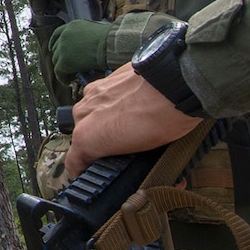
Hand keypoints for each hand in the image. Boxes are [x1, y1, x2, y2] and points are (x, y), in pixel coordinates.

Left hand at [48, 19, 112, 78]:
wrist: (111, 46)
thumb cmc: (111, 40)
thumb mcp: (94, 31)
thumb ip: (84, 36)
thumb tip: (84, 48)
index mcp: (72, 26)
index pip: (57, 34)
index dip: (54, 43)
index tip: (53, 49)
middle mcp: (64, 35)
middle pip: (56, 49)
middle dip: (61, 58)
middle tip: (69, 66)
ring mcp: (62, 48)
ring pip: (57, 61)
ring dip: (63, 68)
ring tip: (71, 74)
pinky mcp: (63, 62)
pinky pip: (59, 72)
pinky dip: (63, 78)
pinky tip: (69, 82)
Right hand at [64, 64, 202, 177]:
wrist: (175, 85)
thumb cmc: (162, 121)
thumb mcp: (141, 156)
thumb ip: (120, 160)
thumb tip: (122, 165)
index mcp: (85, 137)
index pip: (74, 164)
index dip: (89, 171)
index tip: (103, 172)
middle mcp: (82, 113)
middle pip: (84, 135)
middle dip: (101, 142)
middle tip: (127, 148)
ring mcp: (93, 93)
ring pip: (93, 114)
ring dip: (107, 121)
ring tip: (135, 123)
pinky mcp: (106, 78)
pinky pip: (105, 97)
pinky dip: (116, 103)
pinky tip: (138, 105)